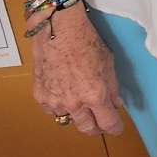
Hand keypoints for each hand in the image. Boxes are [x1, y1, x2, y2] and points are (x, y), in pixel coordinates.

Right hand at [30, 3, 125, 135]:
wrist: (57, 28)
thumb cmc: (87, 41)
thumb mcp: (108, 63)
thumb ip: (113, 88)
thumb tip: (116, 104)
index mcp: (95, 95)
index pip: (107, 123)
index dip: (114, 127)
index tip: (116, 128)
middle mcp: (74, 103)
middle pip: (87, 128)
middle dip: (96, 128)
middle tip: (99, 122)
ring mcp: (54, 101)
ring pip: (68, 119)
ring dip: (76, 114)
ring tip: (79, 102)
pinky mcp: (39, 95)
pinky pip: (51, 110)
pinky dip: (58, 106)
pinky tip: (62, 94)